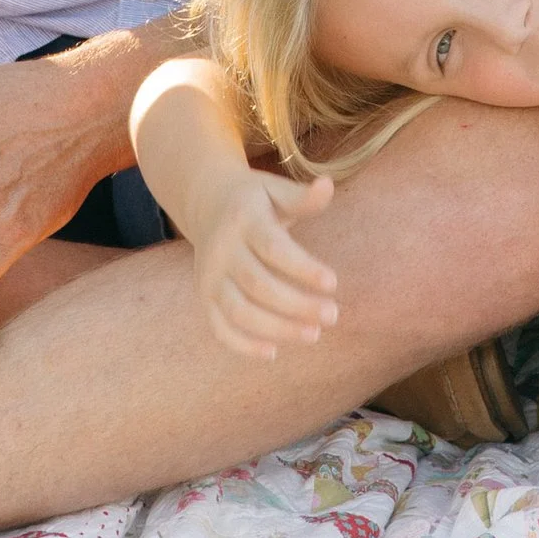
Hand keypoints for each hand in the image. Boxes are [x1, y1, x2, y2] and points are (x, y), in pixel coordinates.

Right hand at [192, 168, 339, 357]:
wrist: (207, 203)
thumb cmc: (255, 199)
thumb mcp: (276, 190)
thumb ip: (303, 197)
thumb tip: (328, 185)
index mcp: (243, 221)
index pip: (274, 249)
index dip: (303, 268)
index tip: (334, 284)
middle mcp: (222, 251)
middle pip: (258, 286)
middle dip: (297, 305)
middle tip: (333, 316)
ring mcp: (210, 277)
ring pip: (239, 312)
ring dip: (276, 328)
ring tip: (313, 335)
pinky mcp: (205, 297)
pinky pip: (219, 327)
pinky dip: (242, 345)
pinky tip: (274, 352)